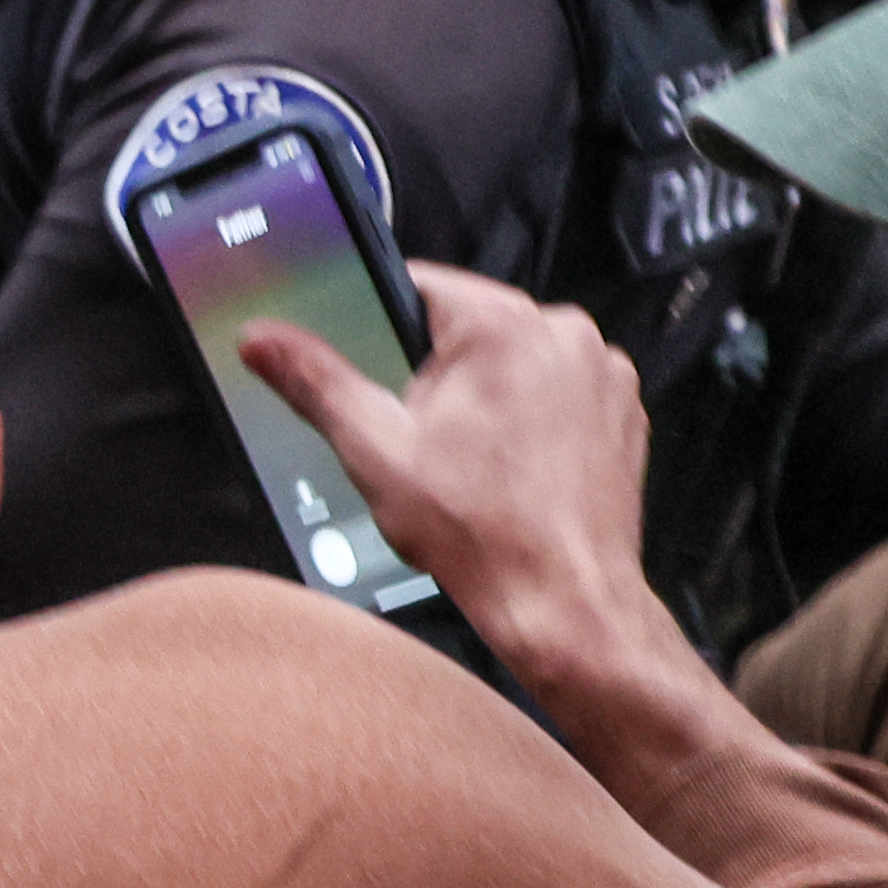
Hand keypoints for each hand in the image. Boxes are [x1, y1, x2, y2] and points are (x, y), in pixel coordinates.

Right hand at [240, 273, 747, 788]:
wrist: (565, 601)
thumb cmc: (483, 534)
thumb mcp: (377, 452)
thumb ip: (316, 382)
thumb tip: (264, 338)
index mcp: (501, 325)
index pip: (421, 286)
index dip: (387, 331)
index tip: (385, 377)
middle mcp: (564, 333)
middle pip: (472, 330)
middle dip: (442, 377)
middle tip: (432, 443)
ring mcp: (603, 372)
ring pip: (518, 364)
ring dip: (493, 399)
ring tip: (480, 466)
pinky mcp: (623, 410)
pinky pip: (562, 394)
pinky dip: (538, 422)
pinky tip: (519, 473)